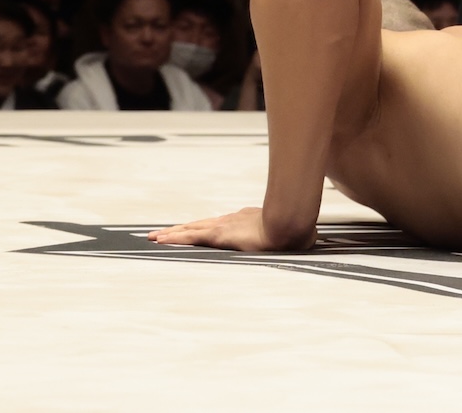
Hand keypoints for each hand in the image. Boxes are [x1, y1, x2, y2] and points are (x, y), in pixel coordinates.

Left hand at [147, 206, 313, 252]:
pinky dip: (174, 238)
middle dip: (182, 229)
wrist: (292, 223)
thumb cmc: (296, 230)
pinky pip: (191, 237)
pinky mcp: (219, 234)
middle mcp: (232, 220)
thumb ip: (292, 235)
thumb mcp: (291, 234)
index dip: (204, 228)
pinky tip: (161, 240)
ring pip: (191, 229)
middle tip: (162, 233)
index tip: (193, 230)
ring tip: (154, 237)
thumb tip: (306, 237)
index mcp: (246, 220)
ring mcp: (224, 226)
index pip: (219, 224)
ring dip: (172, 233)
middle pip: (200, 225)